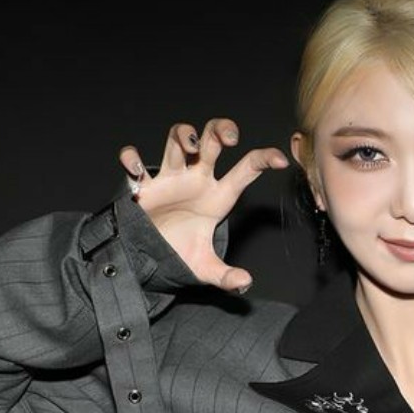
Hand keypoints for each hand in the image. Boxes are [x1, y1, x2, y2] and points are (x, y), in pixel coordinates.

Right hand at [118, 117, 288, 292]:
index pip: (246, 169)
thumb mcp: (205, 267)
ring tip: (189, 145)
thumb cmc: (179, 255)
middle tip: (227, 139)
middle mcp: (196, 180)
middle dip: (220, 129)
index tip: (281, 160)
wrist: (147, 261)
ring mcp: (170, 178)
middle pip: (211, 139)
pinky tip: (137, 172)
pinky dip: (132, 160)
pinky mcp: (143, 185)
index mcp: (218, 196)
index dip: (264, 159)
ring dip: (184, 134)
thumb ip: (224, 275)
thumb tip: (244, 283)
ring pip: (178, 138)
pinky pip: (135, 161)